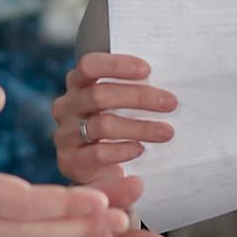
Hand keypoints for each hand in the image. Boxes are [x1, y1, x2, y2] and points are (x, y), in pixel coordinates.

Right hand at [50, 53, 177, 186]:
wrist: (94, 171)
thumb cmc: (112, 127)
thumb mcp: (115, 104)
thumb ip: (130, 88)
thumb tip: (165, 83)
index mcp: (77, 84)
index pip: (89, 66)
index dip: (116, 65)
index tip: (147, 69)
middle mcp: (67, 106)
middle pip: (99, 95)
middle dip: (139, 97)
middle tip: (170, 103)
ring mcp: (66, 134)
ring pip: (103, 125)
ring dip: (140, 127)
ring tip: (166, 131)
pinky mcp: (71, 160)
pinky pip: (100, 153)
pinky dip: (124, 150)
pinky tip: (141, 149)